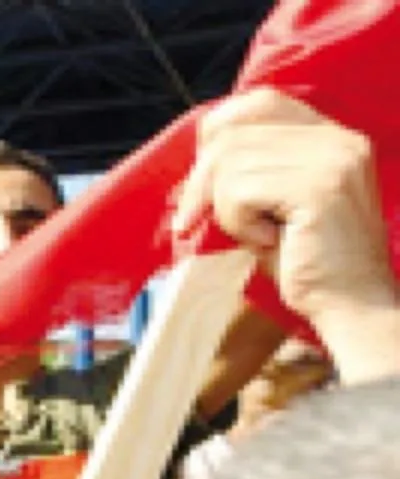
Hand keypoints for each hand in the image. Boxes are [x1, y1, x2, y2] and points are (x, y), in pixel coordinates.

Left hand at [173, 88, 394, 328]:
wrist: (351, 307)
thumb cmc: (306, 264)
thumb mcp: (270, 206)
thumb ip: (246, 172)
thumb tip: (196, 161)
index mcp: (331, 137)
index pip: (260, 102)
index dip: (219, 135)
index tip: (203, 183)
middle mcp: (338, 139)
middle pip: (233, 132)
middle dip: (201, 181)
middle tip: (198, 221)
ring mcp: (333, 160)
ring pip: (230, 162)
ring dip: (225, 209)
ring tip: (257, 235)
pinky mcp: (320, 188)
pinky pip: (240, 190)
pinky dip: (237, 222)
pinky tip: (269, 241)